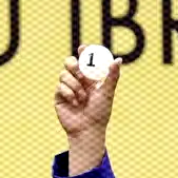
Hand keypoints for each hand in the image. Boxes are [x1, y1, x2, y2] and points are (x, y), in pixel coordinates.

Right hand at [54, 45, 121, 174]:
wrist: (87, 129)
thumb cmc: (100, 112)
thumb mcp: (107, 93)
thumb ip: (112, 76)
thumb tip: (118, 60)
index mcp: (89, 78)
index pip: (84, 60)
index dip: (83, 52)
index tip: (83, 48)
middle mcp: (77, 81)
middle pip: (69, 63)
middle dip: (74, 66)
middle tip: (81, 75)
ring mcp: (67, 88)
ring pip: (63, 74)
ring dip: (74, 85)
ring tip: (82, 97)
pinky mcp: (59, 96)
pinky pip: (60, 87)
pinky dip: (69, 93)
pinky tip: (75, 103)